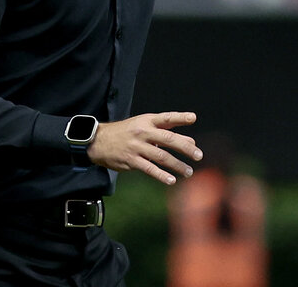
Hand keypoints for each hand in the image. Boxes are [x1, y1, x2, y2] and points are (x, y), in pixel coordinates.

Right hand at [87, 111, 202, 184]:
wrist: (99, 141)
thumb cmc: (128, 132)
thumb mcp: (144, 126)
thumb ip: (167, 132)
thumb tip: (191, 141)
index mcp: (147, 121)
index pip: (166, 118)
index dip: (180, 117)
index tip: (193, 118)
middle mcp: (143, 132)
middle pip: (167, 138)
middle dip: (185, 147)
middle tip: (198, 155)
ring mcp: (136, 147)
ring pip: (161, 156)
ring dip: (177, 165)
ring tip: (188, 172)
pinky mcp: (130, 161)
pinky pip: (149, 169)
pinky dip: (161, 175)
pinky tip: (171, 180)